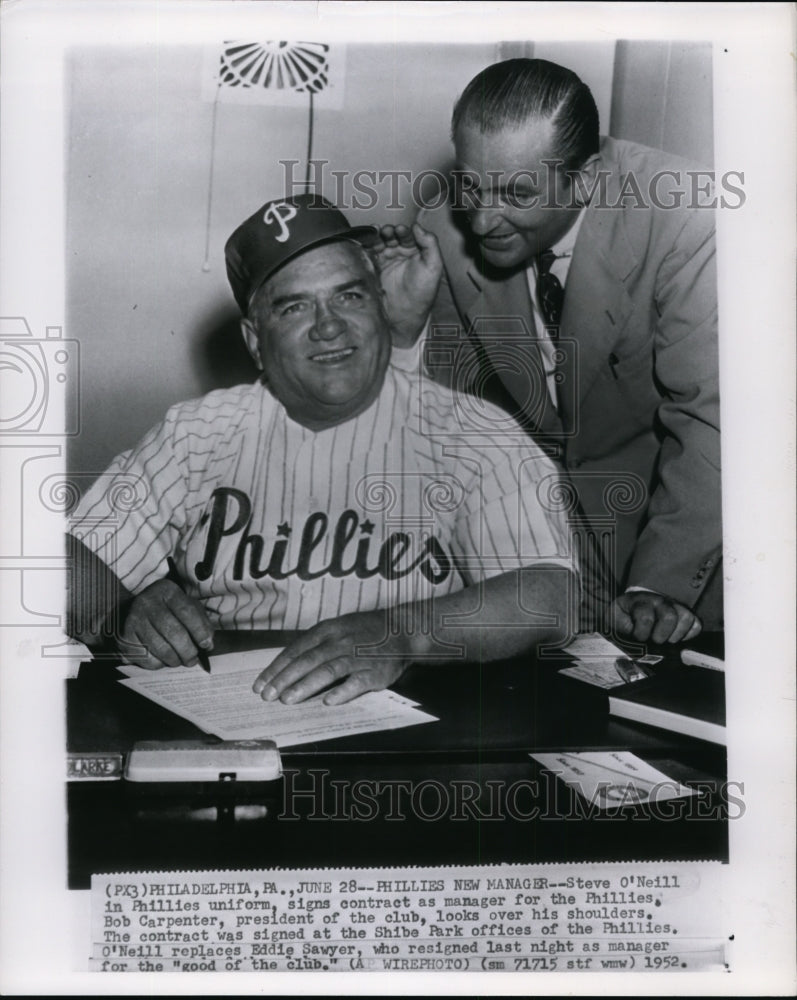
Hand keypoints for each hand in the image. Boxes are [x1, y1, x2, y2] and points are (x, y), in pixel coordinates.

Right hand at [118, 579, 213, 669]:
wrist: (133, 610)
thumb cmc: (168, 610)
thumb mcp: (186, 607)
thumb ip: (201, 623)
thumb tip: (208, 644)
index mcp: (167, 591)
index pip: (187, 611)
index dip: (199, 631)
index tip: (206, 645)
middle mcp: (148, 602)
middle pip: (173, 632)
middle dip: (187, 651)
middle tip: (193, 660)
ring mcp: (134, 619)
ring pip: (159, 647)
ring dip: (174, 660)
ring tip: (180, 661)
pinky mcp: (124, 636)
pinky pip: (145, 657)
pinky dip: (157, 663)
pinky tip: (162, 660)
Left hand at [252, 610, 414, 704]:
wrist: (402, 630)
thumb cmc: (365, 631)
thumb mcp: (338, 627)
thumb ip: (316, 644)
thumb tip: (288, 664)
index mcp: (328, 631)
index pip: (296, 650)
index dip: (276, 667)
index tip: (260, 684)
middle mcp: (340, 642)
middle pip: (307, 661)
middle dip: (284, 679)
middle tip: (267, 695)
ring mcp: (357, 657)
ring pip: (327, 671)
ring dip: (305, 686)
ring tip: (287, 699)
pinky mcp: (374, 672)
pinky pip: (356, 683)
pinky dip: (342, 692)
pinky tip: (328, 702)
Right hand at [370, 222, 441, 346]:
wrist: (404, 316)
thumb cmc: (422, 294)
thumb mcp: (433, 267)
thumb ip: (430, 244)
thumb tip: (418, 226)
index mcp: (416, 252)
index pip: (409, 235)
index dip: (404, 230)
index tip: (401, 230)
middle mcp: (401, 254)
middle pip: (392, 236)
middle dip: (389, 231)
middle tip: (388, 232)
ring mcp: (386, 261)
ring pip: (379, 242)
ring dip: (377, 236)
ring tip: (377, 234)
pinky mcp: (373, 268)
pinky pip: (368, 253)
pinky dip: (366, 245)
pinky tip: (366, 241)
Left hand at [612, 591, 701, 643]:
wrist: (631, 605)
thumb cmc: (624, 614)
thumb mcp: (615, 617)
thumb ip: (620, 625)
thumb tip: (633, 635)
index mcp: (640, 601)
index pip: (646, 617)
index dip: (641, 633)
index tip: (638, 638)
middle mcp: (659, 601)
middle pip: (669, 617)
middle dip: (661, 635)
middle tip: (655, 640)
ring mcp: (674, 606)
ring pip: (686, 618)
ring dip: (676, 634)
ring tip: (666, 640)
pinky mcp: (684, 613)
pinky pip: (696, 624)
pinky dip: (688, 634)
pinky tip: (676, 637)